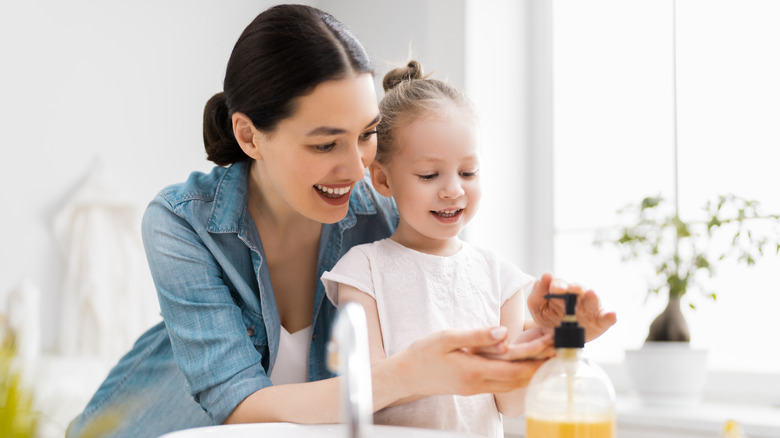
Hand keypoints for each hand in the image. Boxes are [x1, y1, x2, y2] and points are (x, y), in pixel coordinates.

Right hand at [396, 327, 547, 396]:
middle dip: (539, 367)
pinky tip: (524, 366)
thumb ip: (476, 336)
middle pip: (518, 380)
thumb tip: (503, 332)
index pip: (514, 368)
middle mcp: (479, 384)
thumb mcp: (447, 338)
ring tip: (547, 358)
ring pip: (512, 384)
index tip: (552, 349)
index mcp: (474, 370)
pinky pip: (502, 384)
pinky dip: (518, 376)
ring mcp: (477, 388)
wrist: (406, 375)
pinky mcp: (473, 388)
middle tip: (557, 352)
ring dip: (530, 372)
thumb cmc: (423, 354)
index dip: (536, 360)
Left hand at [527, 273, 616, 341]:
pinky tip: (612, 315)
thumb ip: (537, 293)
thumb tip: (544, 278)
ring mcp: (589, 308)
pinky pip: (606, 319)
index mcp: (561, 292)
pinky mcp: (600, 322)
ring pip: (592, 300)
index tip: (551, 283)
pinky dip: (610, 316)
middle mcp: (577, 297)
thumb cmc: (548, 317)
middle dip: (575, 287)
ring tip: (591, 294)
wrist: (557, 337)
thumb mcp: (538, 307)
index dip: (555, 284)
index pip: (559, 284)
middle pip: (577, 289)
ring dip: (592, 296)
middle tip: (572, 288)